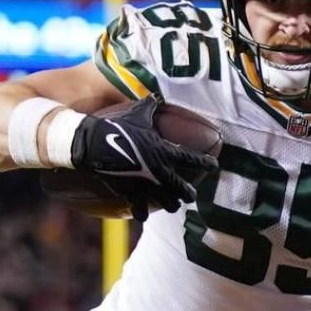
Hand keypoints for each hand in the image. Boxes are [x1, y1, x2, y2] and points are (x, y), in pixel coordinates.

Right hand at [70, 96, 217, 218]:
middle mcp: (161, 172)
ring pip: (168, 204)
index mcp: (165, 152)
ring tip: (172, 205)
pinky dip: (141, 213)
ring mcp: (147, 186)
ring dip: (171, 204)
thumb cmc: (118, 128)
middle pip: (184, 190)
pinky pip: (141, 210)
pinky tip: (142, 215)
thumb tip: (155, 95)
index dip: (206, 163)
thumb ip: (149, 107)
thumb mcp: (137, 115)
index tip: (214, 166)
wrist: (95, 144)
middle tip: (190, 195)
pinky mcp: (132, 194)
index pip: (193, 159)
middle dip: (189, 194)